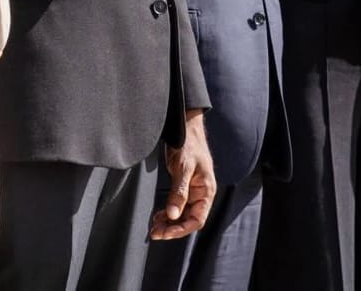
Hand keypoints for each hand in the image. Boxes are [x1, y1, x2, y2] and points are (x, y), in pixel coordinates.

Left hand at [151, 110, 214, 240]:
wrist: (185, 127)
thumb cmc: (189, 145)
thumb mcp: (184, 168)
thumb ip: (179, 192)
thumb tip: (173, 215)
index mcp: (206, 191)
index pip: (197, 219)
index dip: (182, 229)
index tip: (166, 233)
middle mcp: (201, 194)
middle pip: (188, 220)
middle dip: (172, 228)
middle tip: (155, 233)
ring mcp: (192, 191)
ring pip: (181, 214)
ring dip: (169, 222)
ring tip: (154, 227)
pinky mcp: (183, 187)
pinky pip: (177, 206)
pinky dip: (168, 213)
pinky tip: (158, 216)